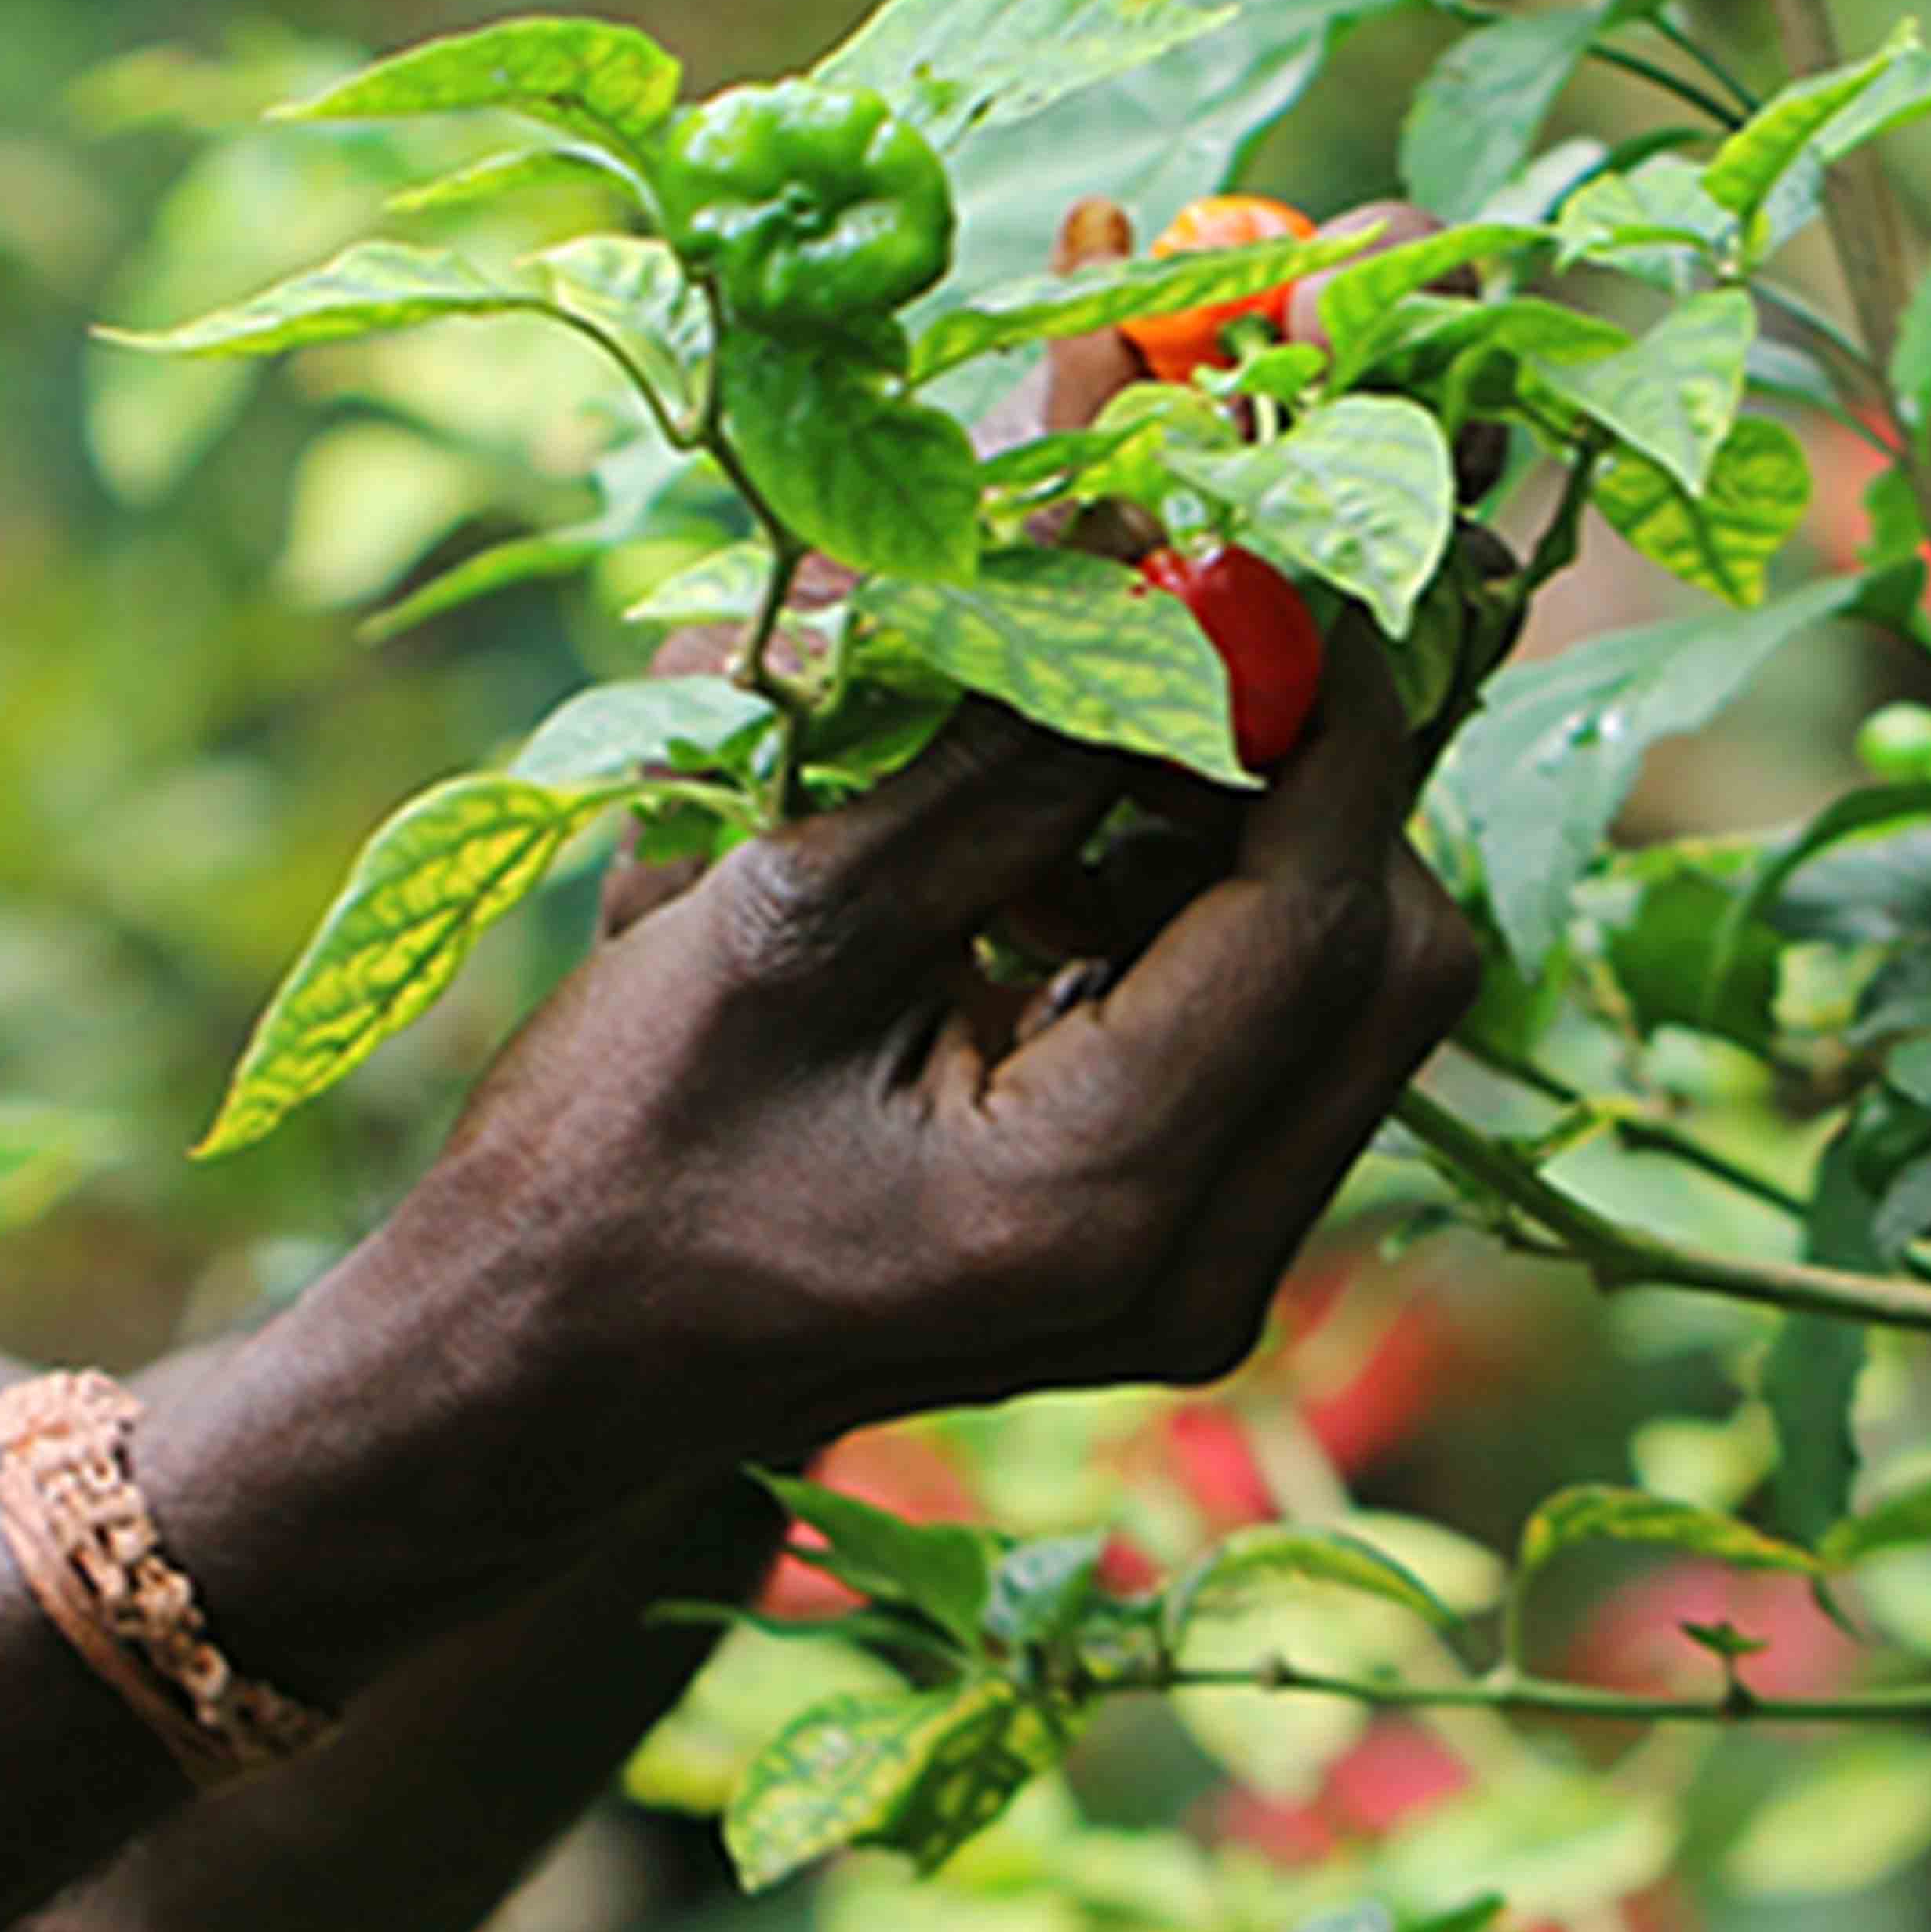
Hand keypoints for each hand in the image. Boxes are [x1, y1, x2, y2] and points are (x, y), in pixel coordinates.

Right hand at [306, 611, 1477, 1538]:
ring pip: (1340, 1000)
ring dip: (1244, 842)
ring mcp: (1194, 1282)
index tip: (1263, 556)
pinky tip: (1036, 881)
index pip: (1322, 914)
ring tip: (1058, 771)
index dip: (1324, 712)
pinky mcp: (1166, 1255)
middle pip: (1389, 964)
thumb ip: (989, 765)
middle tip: (1169, 641)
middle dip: (1309, 774)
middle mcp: (1195, 1272)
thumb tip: (1143, 570)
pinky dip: (1191, 926)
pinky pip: (1261, 1052)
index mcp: (1101, 1201)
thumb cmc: (612, 1160)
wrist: (541, 1375)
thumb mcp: (785, 930)